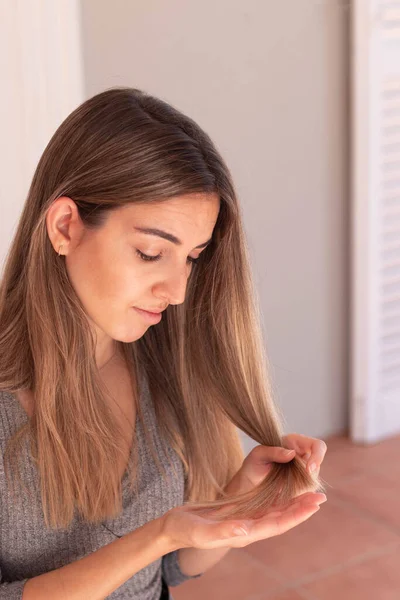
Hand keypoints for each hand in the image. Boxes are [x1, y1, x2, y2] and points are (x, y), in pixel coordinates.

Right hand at [162, 491, 326, 550]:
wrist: (172, 529)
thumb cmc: (184, 530)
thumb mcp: (201, 530)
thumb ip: (223, 531)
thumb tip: (246, 530)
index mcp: (242, 534)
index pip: (276, 524)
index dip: (296, 514)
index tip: (313, 503)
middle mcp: (248, 529)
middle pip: (281, 518)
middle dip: (301, 508)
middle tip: (320, 495)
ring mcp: (244, 522)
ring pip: (274, 512)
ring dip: (293, 504)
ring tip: (309, 493)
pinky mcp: (238, 514)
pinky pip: (264, 507)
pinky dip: (278, 499)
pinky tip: (285, 492)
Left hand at [225, 433, 327, 496]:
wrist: (248, 485)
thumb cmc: (252, 464)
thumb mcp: (258, 455)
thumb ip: (273, 451)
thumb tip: (291, 453)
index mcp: (295, 443)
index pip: (318, 446)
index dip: (318, 456)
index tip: (309, 469)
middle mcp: (302, 457)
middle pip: (318, 466)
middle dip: (309, 475)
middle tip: (296, 482)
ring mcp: (303, 473)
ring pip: (313, 480)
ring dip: (302, 485)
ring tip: (282, 486)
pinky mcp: (301, 487)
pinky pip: (307, 492)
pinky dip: (300, 494)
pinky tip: (285, 493)